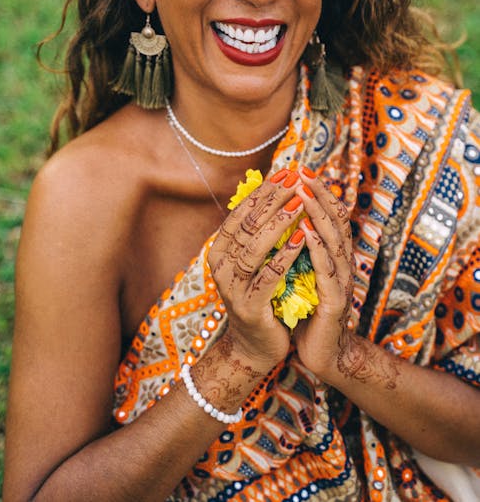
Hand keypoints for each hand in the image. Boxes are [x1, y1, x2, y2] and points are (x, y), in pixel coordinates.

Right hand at [208, 170, 305, 371]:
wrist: (255, 346)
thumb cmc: (261, 296)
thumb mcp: (254, 261)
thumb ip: (259, 233)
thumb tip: (276, 192)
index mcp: (220, 250)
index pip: (241, 213)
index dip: (262, 192)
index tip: (285, 173)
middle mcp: (221, 266)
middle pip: (247, 225)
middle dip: (272, 200)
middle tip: (294, 180)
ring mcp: (232, 287)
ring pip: (254, 247)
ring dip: (278, 222)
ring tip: (299, 203)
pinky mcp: (249, 307)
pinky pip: (267, 276)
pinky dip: (283, 255)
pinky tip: (300, 239)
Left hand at [292, 167, 355, 382]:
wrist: (322, 354)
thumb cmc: (308, 311)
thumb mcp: (301, 274)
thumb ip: (297, 250)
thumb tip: (281, 220)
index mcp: (333, 257)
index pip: (330, 217)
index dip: (319, 193)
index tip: (301, 170)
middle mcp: (342, 264)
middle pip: (335, 222)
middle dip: (319, 194)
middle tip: (303, 171)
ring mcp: (341, 282)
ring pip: (333, 241)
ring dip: (318, 215)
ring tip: (304, 192)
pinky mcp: (335, 303)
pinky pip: (327, 271)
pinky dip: (318, 249)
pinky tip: (307, 232)